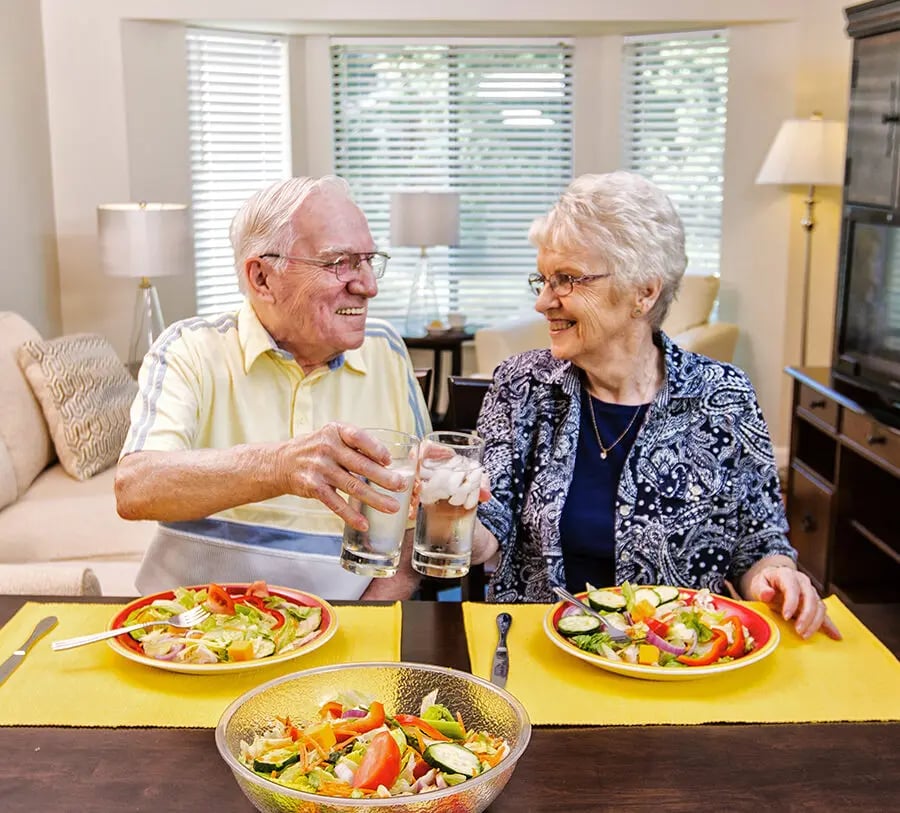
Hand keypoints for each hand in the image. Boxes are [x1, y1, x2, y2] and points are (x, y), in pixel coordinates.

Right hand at [274, 423, 407, 530]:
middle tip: (402, 486)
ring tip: (392, 507)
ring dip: (375, 499)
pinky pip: (336, 503)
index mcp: (335, 431)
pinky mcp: (313, 487)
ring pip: (353, 486)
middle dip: (384, 477)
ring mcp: (319, 468)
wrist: (282, 462)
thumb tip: (388, 462)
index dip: (376, 449)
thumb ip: (356, 444)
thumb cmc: (316, 449)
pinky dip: (351, 515)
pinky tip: (364, 522)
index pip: (359, 437)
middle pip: (361, 465)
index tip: (390, 460)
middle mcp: (327, 448)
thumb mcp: (332, 436)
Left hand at [747, 565, 841, 640]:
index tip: (786, 617)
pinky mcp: (815, 603)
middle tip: (798, 631)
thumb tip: (767, 593)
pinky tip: (835, 635)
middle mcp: (802, 582)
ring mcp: (811, 592)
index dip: (791, 602)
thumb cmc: (765, 583)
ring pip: (819, 607)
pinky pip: (825, 613)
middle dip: (806, 616)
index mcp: (787, 575)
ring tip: (805, 635)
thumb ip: (761, 589)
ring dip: (815, 623)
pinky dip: (830, 625)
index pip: (792, 588)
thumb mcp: (757, 583)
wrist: (773, 581)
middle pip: (810, 598)